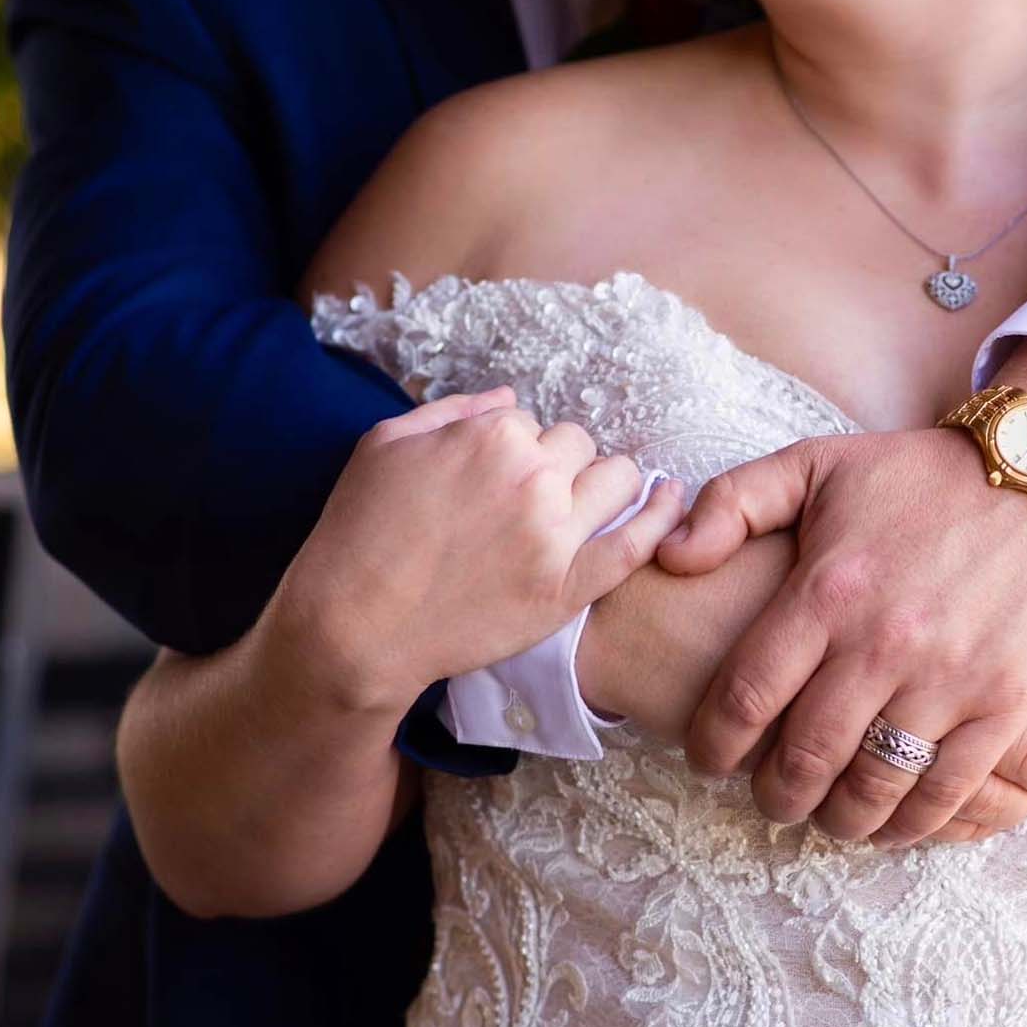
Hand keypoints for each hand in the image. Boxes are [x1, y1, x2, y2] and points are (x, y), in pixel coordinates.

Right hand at [268, 388, 683, 712]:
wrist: (355, 626)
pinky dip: (662, 518)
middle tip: (525, 501)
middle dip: (557, 465)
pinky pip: (637, 543)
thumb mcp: (385, 444)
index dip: (513, 450)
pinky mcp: (569, 588)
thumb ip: (454, 411)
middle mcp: (534, 477)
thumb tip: (509, 400)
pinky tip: (671, 501)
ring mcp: (557, 535)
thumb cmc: (358, 533)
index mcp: (492, 435)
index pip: (532, 422)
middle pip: (579, 446)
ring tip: (581, 506)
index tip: (492, 480)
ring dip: (604, 484)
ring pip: (619, 480)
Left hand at [654, 428, 1026, 845]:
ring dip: (841, 818)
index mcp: (826, 590)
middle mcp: (882, 642)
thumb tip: (670, 558)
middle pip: (805, 756)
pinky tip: (893, 824)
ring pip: (874, 783)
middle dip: (776, 794)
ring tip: (829, 816)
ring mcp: (948, 677)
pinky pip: (948, 787)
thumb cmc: (919, 476)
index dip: (714, 745)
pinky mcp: (1006, 701)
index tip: (711, 760)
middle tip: (771, 800)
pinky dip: (912, 821)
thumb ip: (732, 503)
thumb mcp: (815, 464)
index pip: (745, 698)